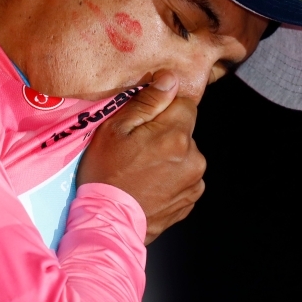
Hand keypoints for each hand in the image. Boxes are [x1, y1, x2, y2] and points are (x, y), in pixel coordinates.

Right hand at [77, 71, 205, 244]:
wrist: (108, 222)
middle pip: (185, 130)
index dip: (163, 109)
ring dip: (170, 157)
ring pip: (186, 153)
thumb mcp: (115, 130)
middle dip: (166, 134)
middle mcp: (194, 157)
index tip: (145, 123)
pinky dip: (172, 177)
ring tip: (142, 171)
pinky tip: (150, 185)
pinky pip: (186, 176)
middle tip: (137, 150)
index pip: (185, 103)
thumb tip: (171, 78)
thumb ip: (147, 102)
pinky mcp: (192, 199)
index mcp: (176, 135)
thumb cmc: (105, 174)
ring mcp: (196, 180)